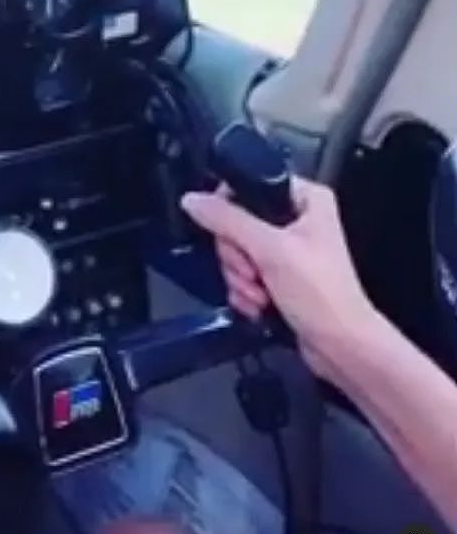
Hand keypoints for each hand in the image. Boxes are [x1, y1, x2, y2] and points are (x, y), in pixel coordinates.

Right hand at [181, 178, 375, 380]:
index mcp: (305, 198)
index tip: (234, 236)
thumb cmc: (320, 294)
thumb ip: (227, 220)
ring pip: (235, 250)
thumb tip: (191, 199)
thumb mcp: (270, 250)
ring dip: (240, 277)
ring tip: (260, 294)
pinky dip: (245, 290)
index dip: (231, 210)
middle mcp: (296, 218)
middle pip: (236, 222)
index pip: (248, 185)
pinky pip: (242, 272)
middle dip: (237, 255)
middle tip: (253, 272)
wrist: (342, 348)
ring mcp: (286, 248)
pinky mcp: (277, 275)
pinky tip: (258, 305)